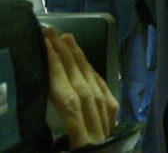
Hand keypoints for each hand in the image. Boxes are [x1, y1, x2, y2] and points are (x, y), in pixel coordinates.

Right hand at [44, 28, 118, 148]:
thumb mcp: (61, 152)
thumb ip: (54, 132)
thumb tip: (51, 88)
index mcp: (82, 139)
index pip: (66, 96)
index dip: (57, 69)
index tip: (47, 45)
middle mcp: (97, 128)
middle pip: (82, 85)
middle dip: (67, 56)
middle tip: (53, 33)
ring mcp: (109, 125)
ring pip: (95, 86)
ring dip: (80, 61)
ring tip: (67, 39)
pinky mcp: (116, 126)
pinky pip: (107, 96)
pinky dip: (95, 77)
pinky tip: (86, 65)